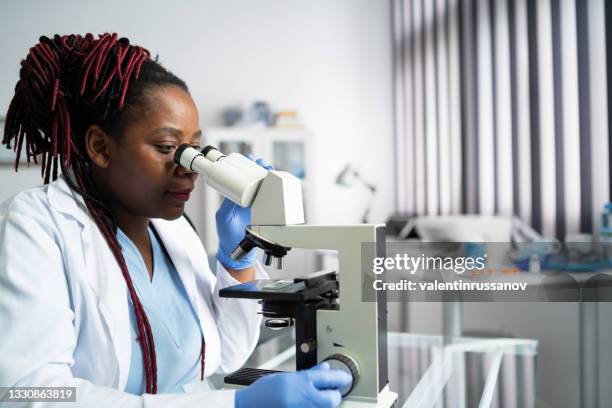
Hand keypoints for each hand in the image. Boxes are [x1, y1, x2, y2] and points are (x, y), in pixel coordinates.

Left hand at [216, 156, 272, 269]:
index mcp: (236, 197)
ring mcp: (258, 205)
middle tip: (262, 162)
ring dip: (268, 176)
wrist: (239, 251)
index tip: (250, 160)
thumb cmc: (227, 234)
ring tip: (269, 169)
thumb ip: (227, 205)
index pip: (241, 178)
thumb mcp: (223, 217)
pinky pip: (272, 198)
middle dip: (260, 168)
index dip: (246, 167)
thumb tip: (233, 192)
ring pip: (265, 186)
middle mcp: (248, 198)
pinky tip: (278, 183)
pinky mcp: (266, 212)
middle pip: (255, 179)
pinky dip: (276, 190)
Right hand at [235, 362, 351, 407]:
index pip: (330, 379)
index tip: (346, 378)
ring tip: (314, 398)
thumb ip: (309, 374)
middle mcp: (305, 400)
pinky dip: (315, 407)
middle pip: (333, 399)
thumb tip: (325, 368)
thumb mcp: (286, 377)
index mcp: (301, 384)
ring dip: (325, 403)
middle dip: (334, 395)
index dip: (341, 377)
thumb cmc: (264, 393)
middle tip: (332, 391)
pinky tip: (308, 404)